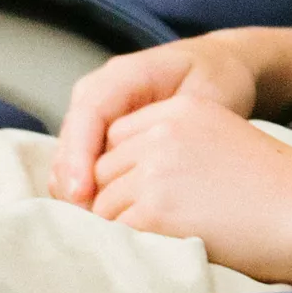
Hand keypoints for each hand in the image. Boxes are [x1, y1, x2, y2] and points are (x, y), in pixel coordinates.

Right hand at [50, 33, 265, 206]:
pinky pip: (83, 163)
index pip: (89, 113)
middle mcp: (101, 91)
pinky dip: (86, 190)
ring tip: (91, 227)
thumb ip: (179, 126)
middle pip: (71, 137)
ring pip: (70, 154)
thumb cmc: (217, 76)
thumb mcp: (207, 96)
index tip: (81, 193)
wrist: (221, 65)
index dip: (79, 154)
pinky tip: (101, 219)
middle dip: (71, 180)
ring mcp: (98, 113)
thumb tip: (153, 167)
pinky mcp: (102, 134)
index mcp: (124, 75)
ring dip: (74, 189)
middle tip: (84, 222)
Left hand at [88, 92, 291, 280]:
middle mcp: (161, 131)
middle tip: (136, 232)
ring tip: (151, 247)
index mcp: (181, 108)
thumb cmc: (283, 191)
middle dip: (113, 202)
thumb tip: (139, 189)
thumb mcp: (225, 144)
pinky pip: (116, 233)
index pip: (117, 137)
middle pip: (103, 170)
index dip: (121, 174)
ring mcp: (155, 169)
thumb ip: (179, 151)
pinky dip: (128, 249)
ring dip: (121, 229)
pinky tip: (153, 257)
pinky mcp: (156, 209)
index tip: (135, 201)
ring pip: (104, 205)